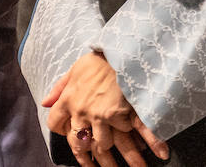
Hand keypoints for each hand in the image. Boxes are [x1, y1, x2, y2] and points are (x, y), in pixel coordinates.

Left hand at [45, 51, 167, 166]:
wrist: (118, 50)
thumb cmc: (98, 60)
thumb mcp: (73, 69)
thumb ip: (59, 88)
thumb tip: (45, 102)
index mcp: (68, 99)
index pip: (56, 124)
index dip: (61, 133)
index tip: (70, 137)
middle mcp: (82, 111)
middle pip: (80, 142)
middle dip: (88, 158)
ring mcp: (101, 115)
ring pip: (104, 145)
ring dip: (115, 155)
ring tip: (129, 166)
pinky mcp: (120, 114)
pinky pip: (130, 134)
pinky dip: (147, 145)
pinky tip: (160, 153)